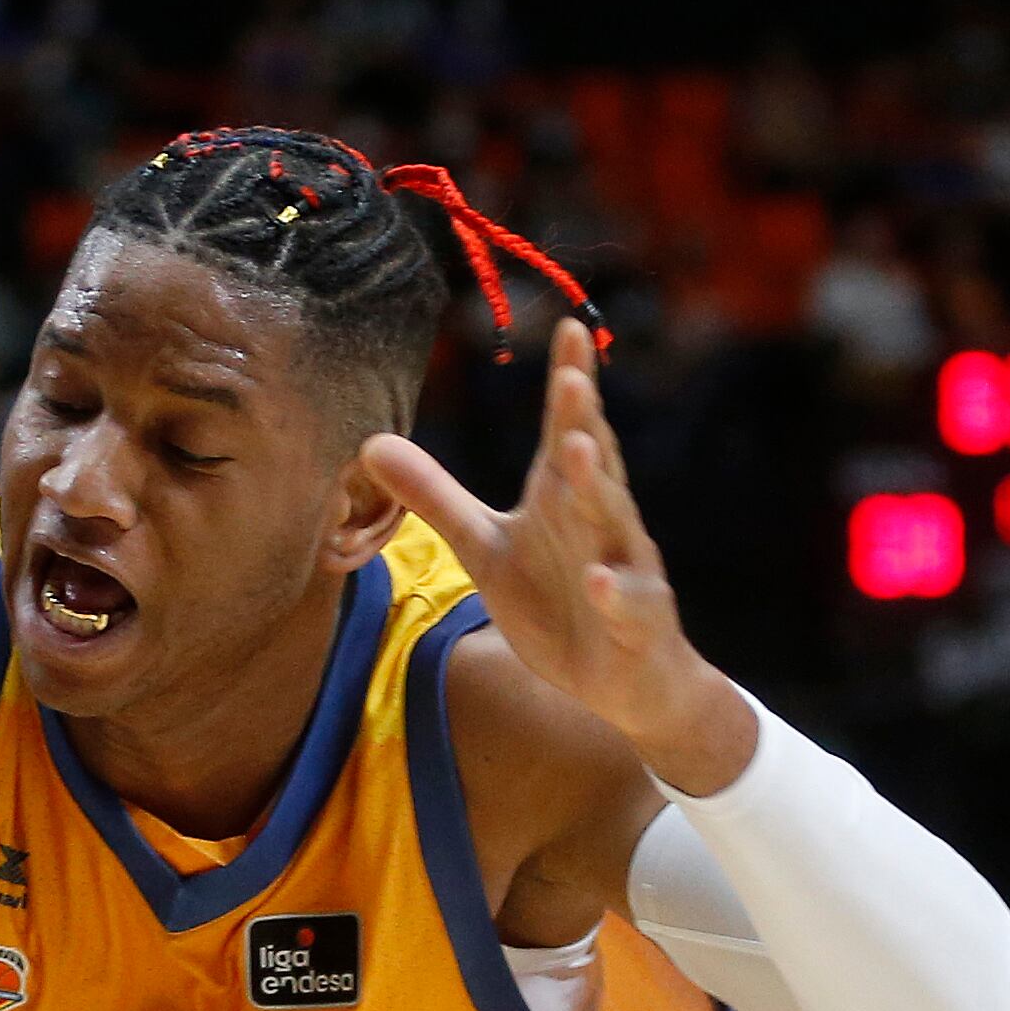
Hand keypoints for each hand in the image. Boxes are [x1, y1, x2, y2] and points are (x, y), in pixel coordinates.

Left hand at [366, 319, 755, 793]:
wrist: (630, 683)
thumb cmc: (560, 601)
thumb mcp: (487, 548)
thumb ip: (437, 498)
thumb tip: (371, 444)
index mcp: (565, 498)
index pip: (568, 431)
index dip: (569, 382)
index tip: (566, 327)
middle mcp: (601, 523)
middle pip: (592, 465)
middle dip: (582, 420)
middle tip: (572, 376)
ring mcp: (625, 571)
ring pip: (614, 524)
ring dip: (600, 487)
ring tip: (580, 449)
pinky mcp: (638, 624)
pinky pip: (628, 606)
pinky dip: (614, 594)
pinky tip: (599, 580)